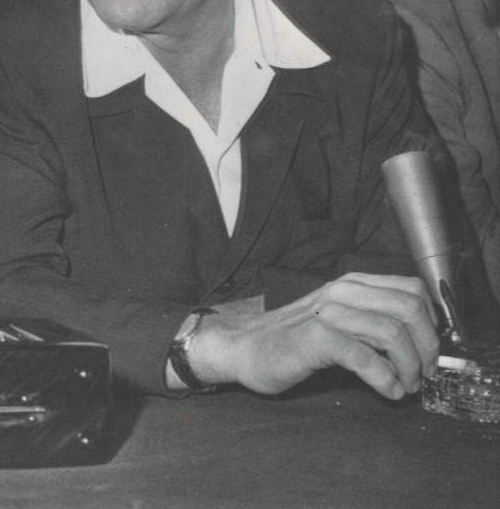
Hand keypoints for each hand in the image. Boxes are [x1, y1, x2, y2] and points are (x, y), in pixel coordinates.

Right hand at [188, 273, 438, 398]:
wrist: (244, 348)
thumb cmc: (292, 339)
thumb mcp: (336, 319)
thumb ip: (371, 322)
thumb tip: (419, 345)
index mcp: (351, 285)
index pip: (412, 289)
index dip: (432, 322)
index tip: (427, 350)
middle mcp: (341, 292)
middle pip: (410, 308)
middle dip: (427, 347)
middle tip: (422, 373)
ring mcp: (327, 313)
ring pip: (392, 332)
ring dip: (409, 367)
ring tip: (405, 385)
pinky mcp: (315, 339)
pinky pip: (366, 358)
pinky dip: (386, 380)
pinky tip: (387, 391)